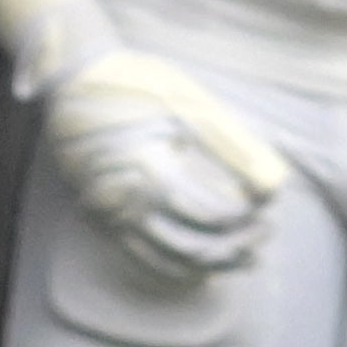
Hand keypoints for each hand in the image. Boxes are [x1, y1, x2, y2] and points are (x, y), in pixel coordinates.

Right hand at [29, 26, 287, 282]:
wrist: (72, 79)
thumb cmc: (136, 83)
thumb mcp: (190, 105)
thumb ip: (235, 148)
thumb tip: (274, 188)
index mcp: (151, 170)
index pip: (212, 214)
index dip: (247, 217)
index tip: (268, 205)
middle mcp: (126, 202)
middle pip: (194, 246)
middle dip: (236, 245)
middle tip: (265, 234)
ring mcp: (109, 215)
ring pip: (168, 260)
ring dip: (211, 264)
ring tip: (245, 258)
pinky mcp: (102, 218)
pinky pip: (141, 257)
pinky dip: (176, 266)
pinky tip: (203, 266)